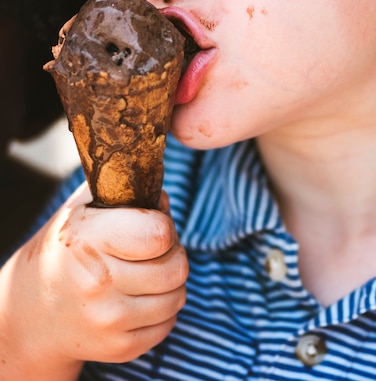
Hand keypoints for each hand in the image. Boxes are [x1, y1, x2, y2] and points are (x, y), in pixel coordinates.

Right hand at [0, 182, 187, 377]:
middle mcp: (97, 283)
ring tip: (143, 275)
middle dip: (172, 255)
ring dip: (169, 284)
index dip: (164, 226)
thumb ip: (127, 190)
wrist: (33, 311)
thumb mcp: (86, 207)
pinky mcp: (119, 347)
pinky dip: (161, 311)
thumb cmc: (70, 248)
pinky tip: (136, 300)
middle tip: (151, 253)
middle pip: (177, 267)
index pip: (161, 234)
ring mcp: (108, 320)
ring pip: (178, 296)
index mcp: (89, 240)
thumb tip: (164, 200)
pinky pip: (169, 324)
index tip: (150, 226)